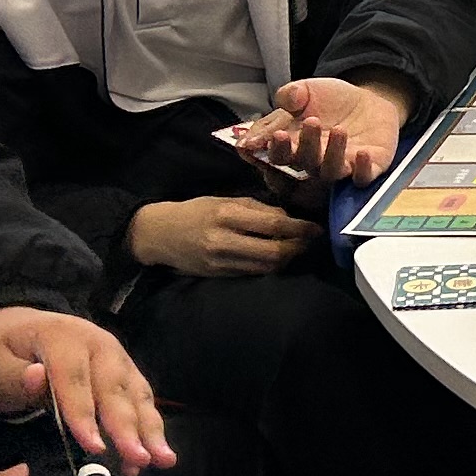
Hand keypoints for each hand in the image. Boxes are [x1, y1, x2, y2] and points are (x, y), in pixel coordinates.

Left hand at [0, 305, 172, 474]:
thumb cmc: (2, 353)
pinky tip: (155, 453)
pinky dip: (150, 426)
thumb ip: (16, 376)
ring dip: (151, 429)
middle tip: (140, 459)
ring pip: (136, 394)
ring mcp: (116, 355)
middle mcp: (98, 342)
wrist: (16, 328)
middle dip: (128, 427)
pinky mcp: (125, 371)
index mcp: (62, 336)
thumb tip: (38, 377)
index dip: (84, 414)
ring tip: (164, 460)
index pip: (73, 379)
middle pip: (113, 388)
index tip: (95, 449)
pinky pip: (141, 398)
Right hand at [127, 195, 320, 277]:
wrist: (160, 234)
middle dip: (298, 249)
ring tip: (298, 250)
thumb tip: (288, 217)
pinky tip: (278, 260)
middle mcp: (225, 240)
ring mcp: (221, 262)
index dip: (300, 228)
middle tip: (311, 242)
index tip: (316, 228)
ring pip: (266, 267)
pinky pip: (253, 273)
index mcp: (227, 214)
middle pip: (274, 252)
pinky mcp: (220, 276)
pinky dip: (269, 267)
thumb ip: (256, 208)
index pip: (273, 224)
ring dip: (287, 260)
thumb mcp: (224, 200)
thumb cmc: (195, 212)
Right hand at [258, 73, 412, 186]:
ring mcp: (341, 166)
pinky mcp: (368, 168)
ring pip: (331, 171)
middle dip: (306, 144)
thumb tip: (284, 101)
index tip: (277, 134)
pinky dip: (363, 169)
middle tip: (312, 121)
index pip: (278, 155)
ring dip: (333, 153)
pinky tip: (363, 153)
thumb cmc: (329, 100)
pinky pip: (363, 178)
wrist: (366, 103)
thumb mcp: (306, 90)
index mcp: (293, 146)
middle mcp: (314, 162)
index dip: (276, 149)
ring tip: (338, 129)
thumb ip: (290, 94)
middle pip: (304, 162)